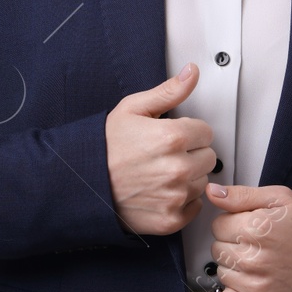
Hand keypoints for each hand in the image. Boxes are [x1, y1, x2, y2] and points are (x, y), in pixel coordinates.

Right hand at [104, 63, 217, 236]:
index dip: (189, 132)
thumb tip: (192, 72)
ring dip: (188, 178)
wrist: (82, 183)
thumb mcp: (133, 109)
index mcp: (172, 137)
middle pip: (209, 158)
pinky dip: (182, 201)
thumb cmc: (105, 146)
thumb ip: (169, 91)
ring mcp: (175, 196)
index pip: (206, 132)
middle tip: (165, 154)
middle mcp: (178, 168)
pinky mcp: (171, 219)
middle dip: (192, 153)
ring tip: (160, 173)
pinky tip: (162, 191)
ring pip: (202, 182)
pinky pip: (194, 207)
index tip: (172, 136)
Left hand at [204, 183, 291, 291]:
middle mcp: (254, 260)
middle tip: (258, 245)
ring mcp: (257, 288)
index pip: (218, 225)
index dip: (234, 223)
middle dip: (233, 244)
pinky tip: (254, 281)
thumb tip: (213, 192)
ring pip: (222, 273)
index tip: (250, 227)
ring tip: (260, 262)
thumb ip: (241, 195)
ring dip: (235, 267)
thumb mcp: (280, 199)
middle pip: (217, 249)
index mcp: (256, 229)